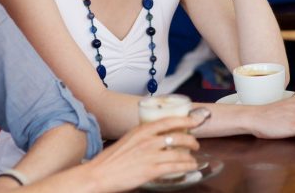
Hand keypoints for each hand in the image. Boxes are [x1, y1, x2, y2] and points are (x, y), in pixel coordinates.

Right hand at [86, 116, 201, 191]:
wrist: (99, 174)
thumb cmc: (112, 159)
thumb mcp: (129, 139)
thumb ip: (144, 135)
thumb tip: (157, 136)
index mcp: (142, 130)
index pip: (169, 121)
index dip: (186, 120)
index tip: (195, 120)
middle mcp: (148, 140)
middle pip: (178, 136)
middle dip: (191, 140)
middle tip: (195, 144)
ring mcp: (151, 155)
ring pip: (179, 153)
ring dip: (190, 156)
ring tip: (193, 158)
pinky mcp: (151, 170)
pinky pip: (175, 166)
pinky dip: (187, 166)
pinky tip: (190, 166)